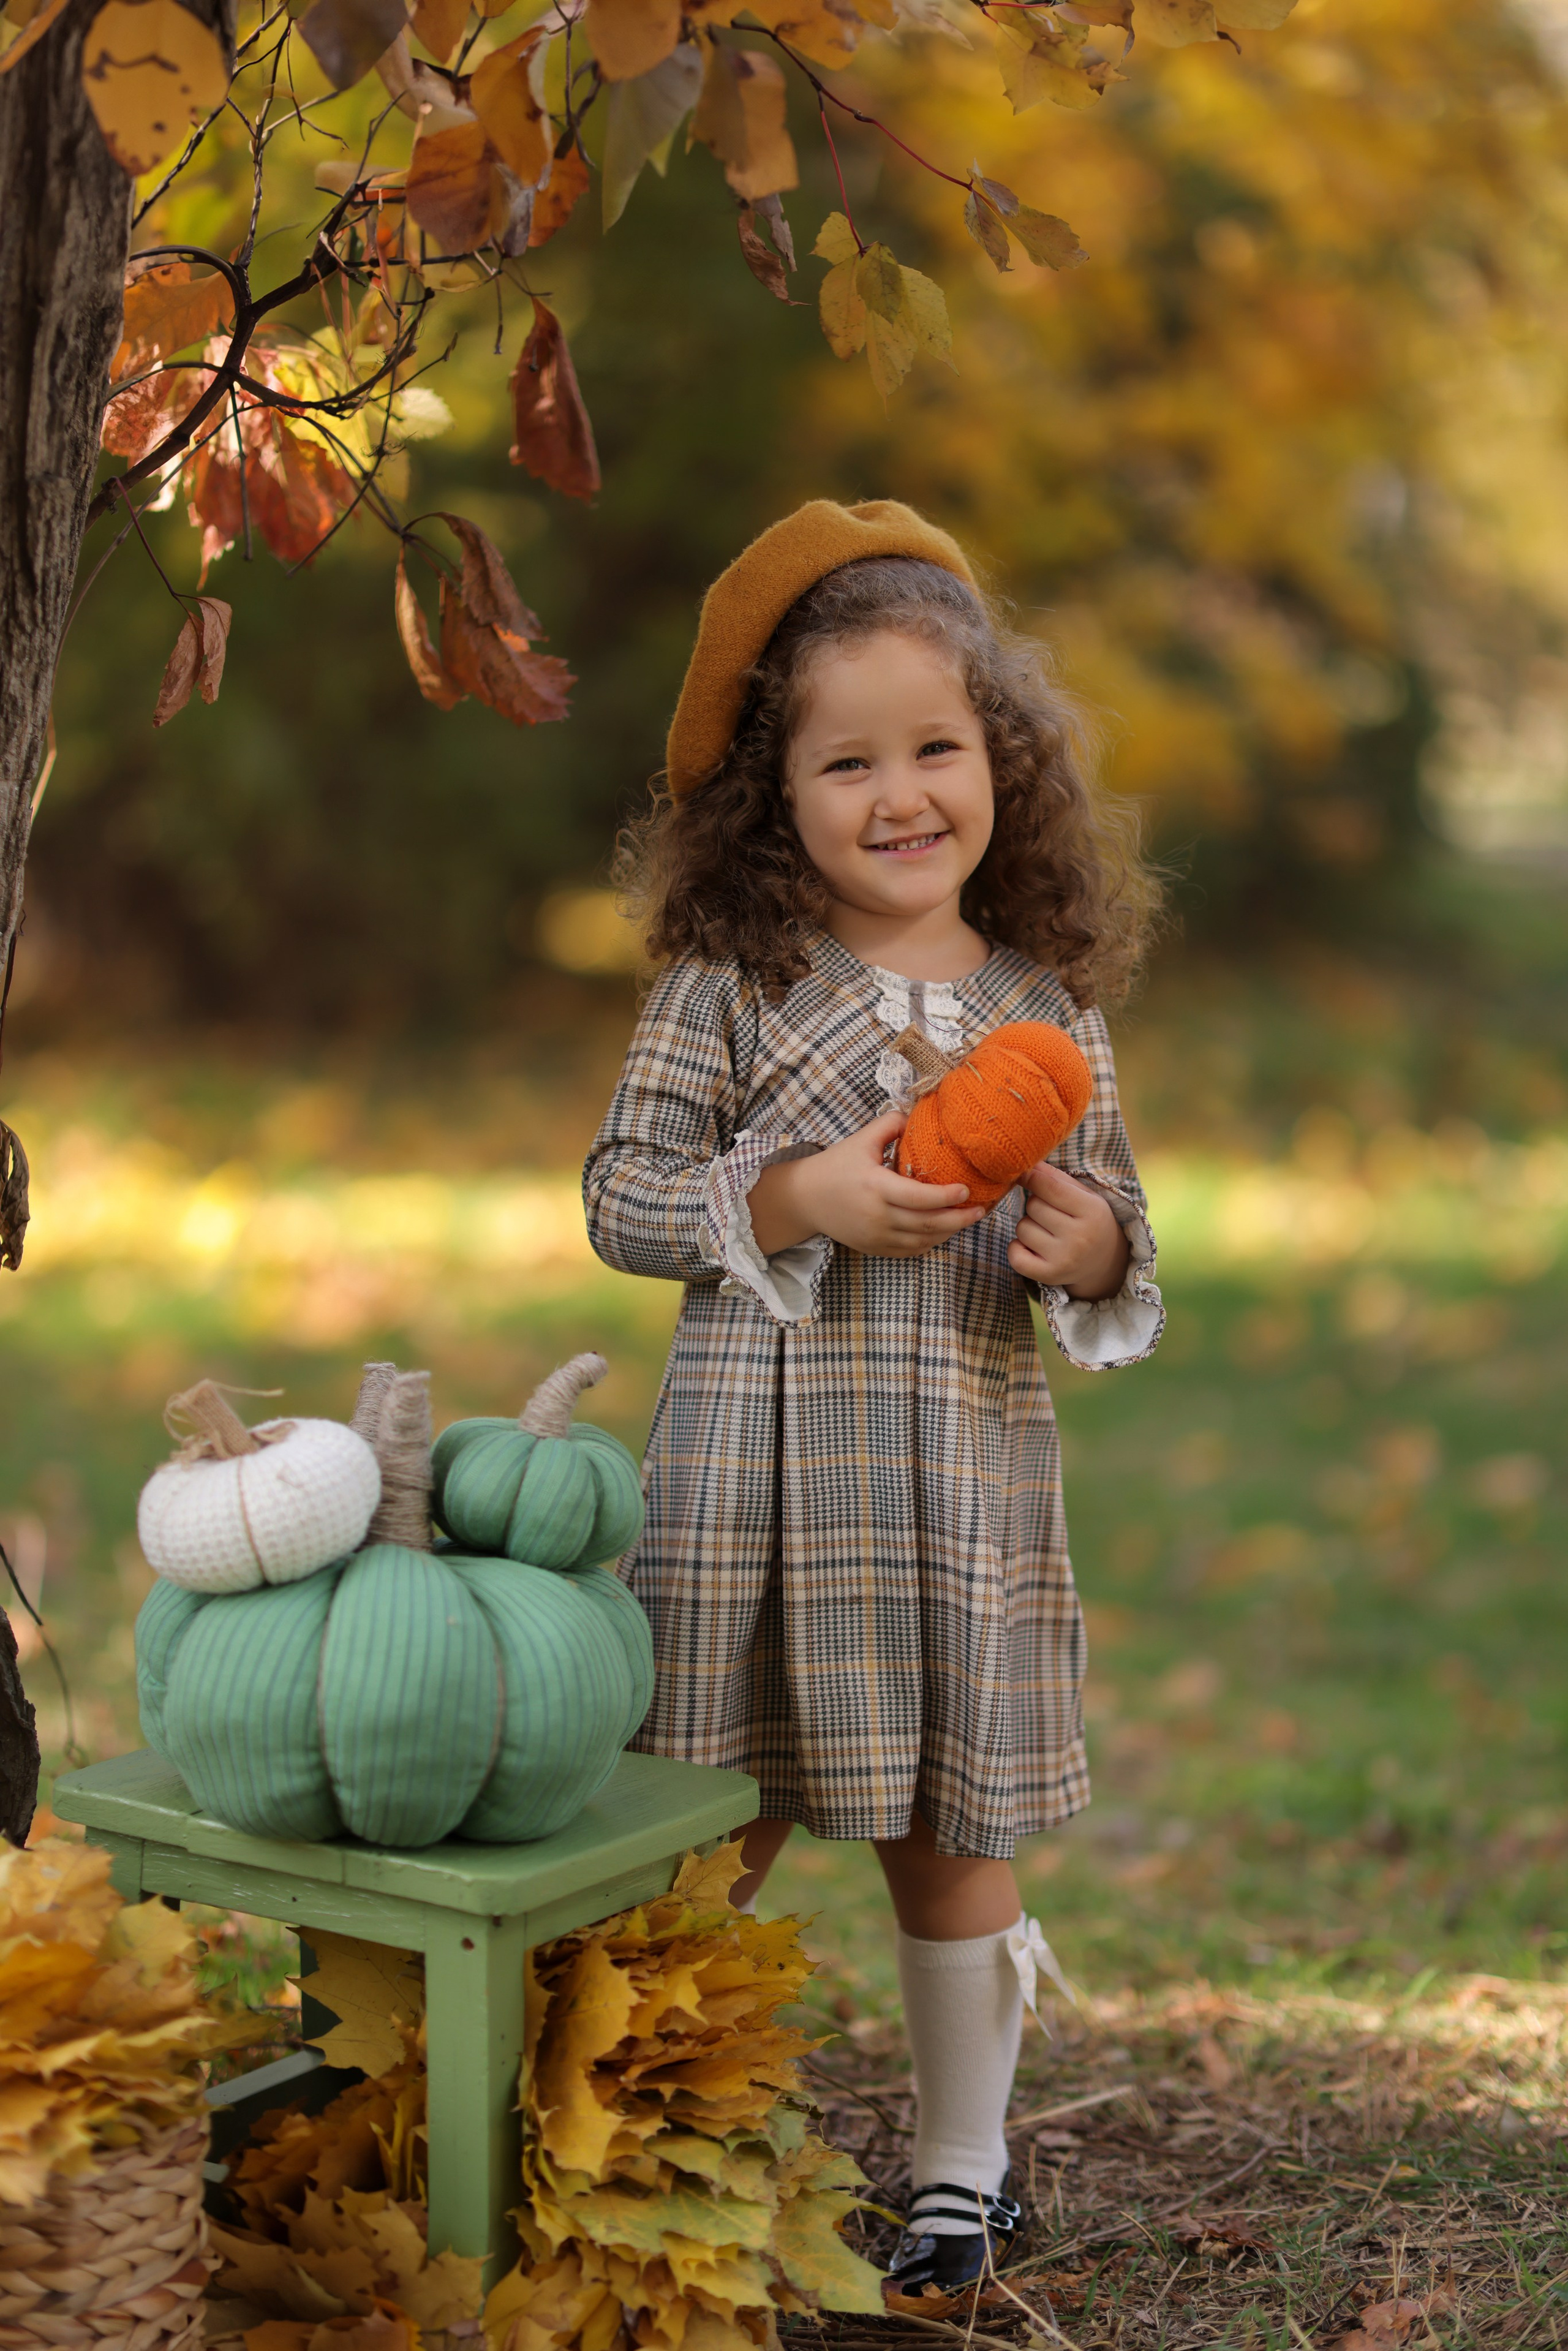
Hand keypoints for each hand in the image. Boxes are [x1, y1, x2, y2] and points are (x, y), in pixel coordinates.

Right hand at [747, 1109, 987, 1258]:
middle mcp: (877, 1216)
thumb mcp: (861, 1139)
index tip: (966, 1190)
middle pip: (927, 1223)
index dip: (946, 1197)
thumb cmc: (835, 1166)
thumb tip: (920, 1113)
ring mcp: (876, 1236)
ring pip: (922, 1240)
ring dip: (948, 1232)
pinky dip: (930, 1242)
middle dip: (958, 1219)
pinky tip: (943, 1230)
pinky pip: (910, 1250)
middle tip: (980, 1210)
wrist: (804, 1199)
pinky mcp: (875, 1247)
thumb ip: (891, 1124)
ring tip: (968, 1219)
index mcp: (876, 1187)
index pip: (918, 1197)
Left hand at [1009, 1161, 1129, 1298]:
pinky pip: (1015, 1255)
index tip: (1025, 1173)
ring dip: (1028, 1226)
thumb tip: (1027, 1163)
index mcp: (1092, 1211)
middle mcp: (1080, 1237)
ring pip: (1022, 1228)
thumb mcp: (1083, 1195)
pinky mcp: (1049, 1276)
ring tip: (1048, 1232)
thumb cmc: (1088, 1220)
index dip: (1032, 1177)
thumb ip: (1055, 1177)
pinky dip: (1017, 1248)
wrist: (1103, 1263)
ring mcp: (1064, 1259)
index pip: (1050, 1187)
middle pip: (1033, 1206)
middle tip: (1052, 1214)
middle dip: (1036, 1205)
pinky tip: (1032, 1246)